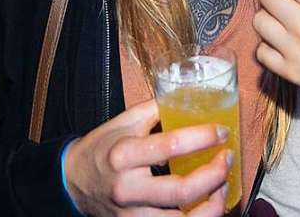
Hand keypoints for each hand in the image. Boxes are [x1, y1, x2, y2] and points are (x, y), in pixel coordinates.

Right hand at [64, 99, 230, 216]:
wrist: (71, 182)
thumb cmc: (102, 148)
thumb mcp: (123, 121)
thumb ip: (156, 109)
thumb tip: (188, 95)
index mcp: (124, 154)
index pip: (171, 146)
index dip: (203, 138)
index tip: (221, 131)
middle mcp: (127, 188)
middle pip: (181, 191)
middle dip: (214, 175)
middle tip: (227, 159)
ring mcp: (131, 214)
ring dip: (212, 205)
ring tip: (222, 186)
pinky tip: (207, 206)